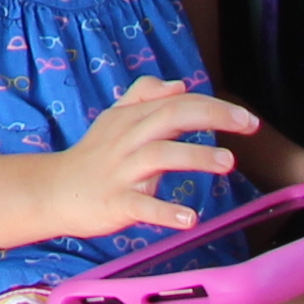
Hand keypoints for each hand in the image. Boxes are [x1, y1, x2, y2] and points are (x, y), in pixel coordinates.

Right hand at [18, 78, 261, 239]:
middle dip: (211, 116)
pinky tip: (189, 218)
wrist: (54, 191)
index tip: (246, 118)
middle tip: (248, 125)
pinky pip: (141, 205)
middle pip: (170, 117)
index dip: (213, 106)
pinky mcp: (115, 201)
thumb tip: (179, 84)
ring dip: (194, 156)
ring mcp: (121, 171)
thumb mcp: (114, 118)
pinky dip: (166, 212)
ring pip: (159, 155)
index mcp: (132, 119)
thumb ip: (143, 97)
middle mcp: (128, 139)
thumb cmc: (93, 156)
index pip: (177, 102)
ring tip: (227, 163)